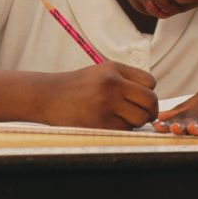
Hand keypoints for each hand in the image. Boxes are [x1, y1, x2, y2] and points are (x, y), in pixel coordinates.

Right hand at [41, 61, 157, 129]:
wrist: (47, 96)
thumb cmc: (75, 87)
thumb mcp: (100, 73)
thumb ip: (124, 81)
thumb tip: (150, 100)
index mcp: (113, 68)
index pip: (150, 82)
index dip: (148, 93)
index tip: (141, 100)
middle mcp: (112, 83)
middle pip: (150, 100)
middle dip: (150, 111)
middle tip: (143, 115)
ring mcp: (106, 102)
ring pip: (140, 118)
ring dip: (135, 122)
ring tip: (120, 119)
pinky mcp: (101, 121)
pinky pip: (125, 129)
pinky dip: (121, 129)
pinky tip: (108, 123)